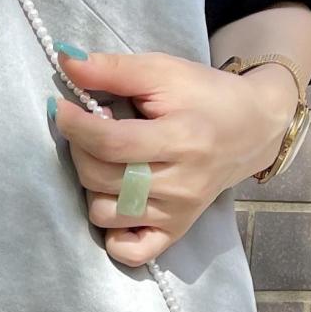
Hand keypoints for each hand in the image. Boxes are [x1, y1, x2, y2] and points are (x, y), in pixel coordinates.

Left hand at [50, 45, 299, 266]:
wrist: (251, 128)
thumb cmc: (204, 96)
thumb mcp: (162, 71)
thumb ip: (112, 68)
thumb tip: (64, 59)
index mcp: (181, 139)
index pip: (112, 144)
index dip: (75, 126)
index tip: (58, 106)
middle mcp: (181, 184)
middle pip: (101, 178)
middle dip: (81, 150)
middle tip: (91, 128)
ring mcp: (178, 214)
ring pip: (105, 214)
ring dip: (91, 186)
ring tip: (107, 161)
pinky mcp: (175, 232)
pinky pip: (130, 252)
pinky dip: (112, 234)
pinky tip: (114, 202)